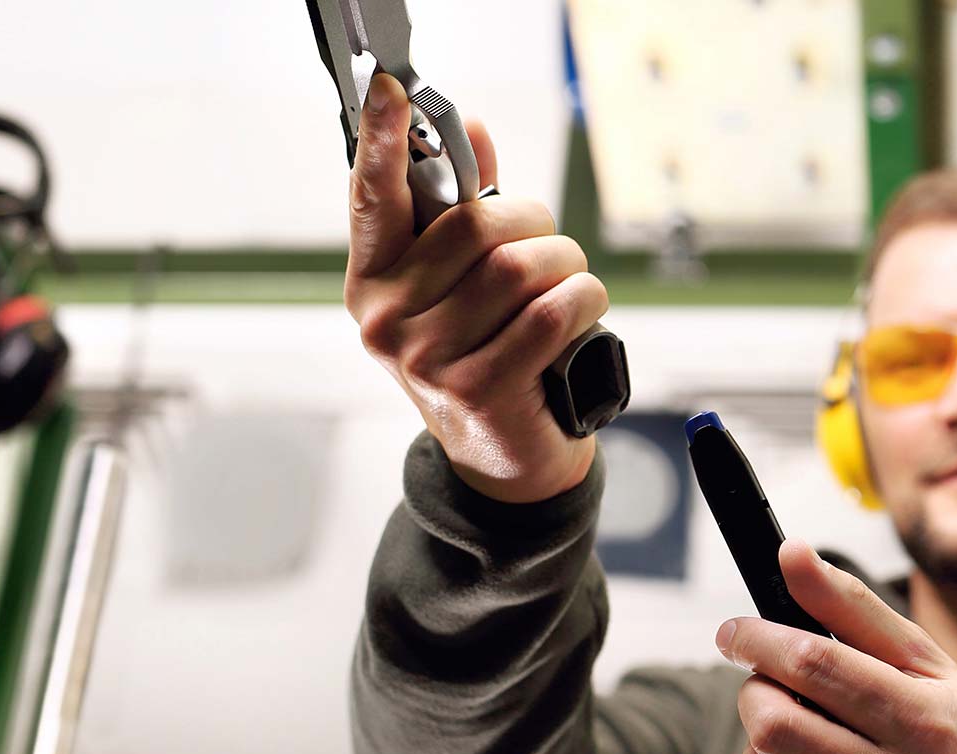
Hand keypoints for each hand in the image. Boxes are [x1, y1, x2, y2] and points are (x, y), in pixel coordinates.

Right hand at [344, 73, 606, 502]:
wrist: (505, 460)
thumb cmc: (485, 359)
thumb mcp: (461, 290)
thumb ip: (462, 212)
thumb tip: (471, 131)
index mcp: (373, 283)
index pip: (372, 199)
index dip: (384, 140)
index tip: (392, 89)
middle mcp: (387, 321)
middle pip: (478, 227)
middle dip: (536, 224)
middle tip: (552, 246)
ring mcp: (427, 360)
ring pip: (521, 268)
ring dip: (568, 265)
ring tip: (571, 283)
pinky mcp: (479, 389)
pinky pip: (551, 314)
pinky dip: (584, 301)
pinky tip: (585, 308)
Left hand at [715, 539, 956, 753]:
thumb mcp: (923, 659)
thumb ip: (853, 606)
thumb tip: (791, 554)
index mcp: (927, 722)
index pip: (817, 667)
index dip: (761, 638)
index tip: (738, 630)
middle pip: (775, 726)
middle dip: (756, 688)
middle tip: (771, 677)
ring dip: (765, 730)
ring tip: (802, 718)